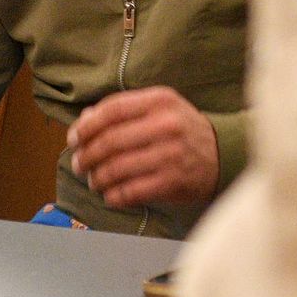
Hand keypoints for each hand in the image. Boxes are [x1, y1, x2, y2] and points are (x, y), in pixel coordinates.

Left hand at [67, 86, 218, 209]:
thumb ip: (124, 109)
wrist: (222, 154)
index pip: (111, 110)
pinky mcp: (172, 182)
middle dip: (87, 155)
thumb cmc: (181, 128)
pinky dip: (113, 196)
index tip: (74, 138)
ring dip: (97, 178)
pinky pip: (131, 192)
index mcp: (159, 101)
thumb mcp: (158, 107)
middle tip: (78, 164)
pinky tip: (109, 195)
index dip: (86, 126)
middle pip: (110, 141)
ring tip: (93, 181)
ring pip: (117, 168)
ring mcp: (170, 155)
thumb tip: (85, 120)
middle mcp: (166, 125)